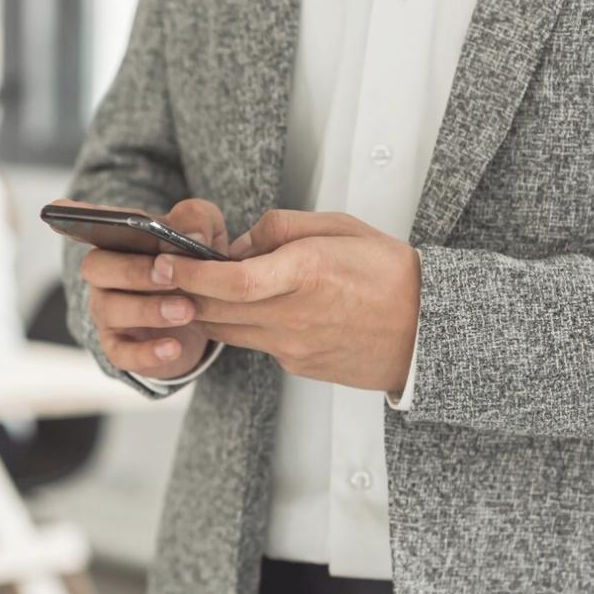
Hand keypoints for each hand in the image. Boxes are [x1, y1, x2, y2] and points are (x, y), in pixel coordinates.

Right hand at [72, 198, 228, 378]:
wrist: (203, 314)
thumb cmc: (192, 262)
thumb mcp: (204, 233)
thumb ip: (197, 221)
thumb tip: (192, 234)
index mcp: (117, 238)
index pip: (90, 223)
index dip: (73, 217)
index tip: (59, 208)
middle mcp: (104, 273)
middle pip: (97, 267)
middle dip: (133, 271)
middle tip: (171, 275)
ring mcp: (107, 310)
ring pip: (110, 309)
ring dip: (148, 309)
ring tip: (186, 310)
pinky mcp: (119, 346)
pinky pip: (121, 353)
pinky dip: (146, 352)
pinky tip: (174, 347)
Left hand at [166, 210, 419, 393]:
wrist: (427, 331)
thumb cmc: (388, 272)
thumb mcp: (339, 228)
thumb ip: (281, 230)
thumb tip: (237, 246)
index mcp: (306, 273)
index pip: (230, 281)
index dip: (190, 274)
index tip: (166, 262)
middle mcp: (293, 315)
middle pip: (215, 310)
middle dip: (182, 293)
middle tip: (167, 274)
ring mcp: (292, 347)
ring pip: (226, 332)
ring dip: (206, 311)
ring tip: (204, 288)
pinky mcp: (295, 365)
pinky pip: (254, 344)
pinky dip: (240, 326)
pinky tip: (251, 308)